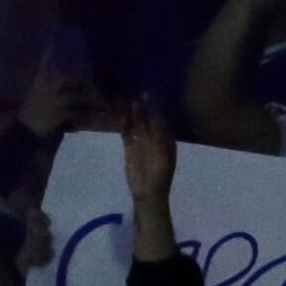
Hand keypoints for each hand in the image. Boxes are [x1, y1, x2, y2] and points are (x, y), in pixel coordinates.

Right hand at [117, 94, 175, 209]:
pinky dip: (124, 124)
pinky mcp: (130, 148)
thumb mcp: (163, 152)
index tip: (148, 96)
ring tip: (126, 100)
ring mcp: (141, 142)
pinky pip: (127, 133)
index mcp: (165, 138)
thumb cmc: (160, 173)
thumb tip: (156, 115)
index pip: (159, 119)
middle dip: (143, 107)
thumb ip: (159, 134)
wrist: (148, 192)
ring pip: (136, 124)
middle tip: (137, 93)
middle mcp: (153, 138)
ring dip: (132, 113)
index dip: (154, 108)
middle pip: (147, 119)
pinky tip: (120, 116)